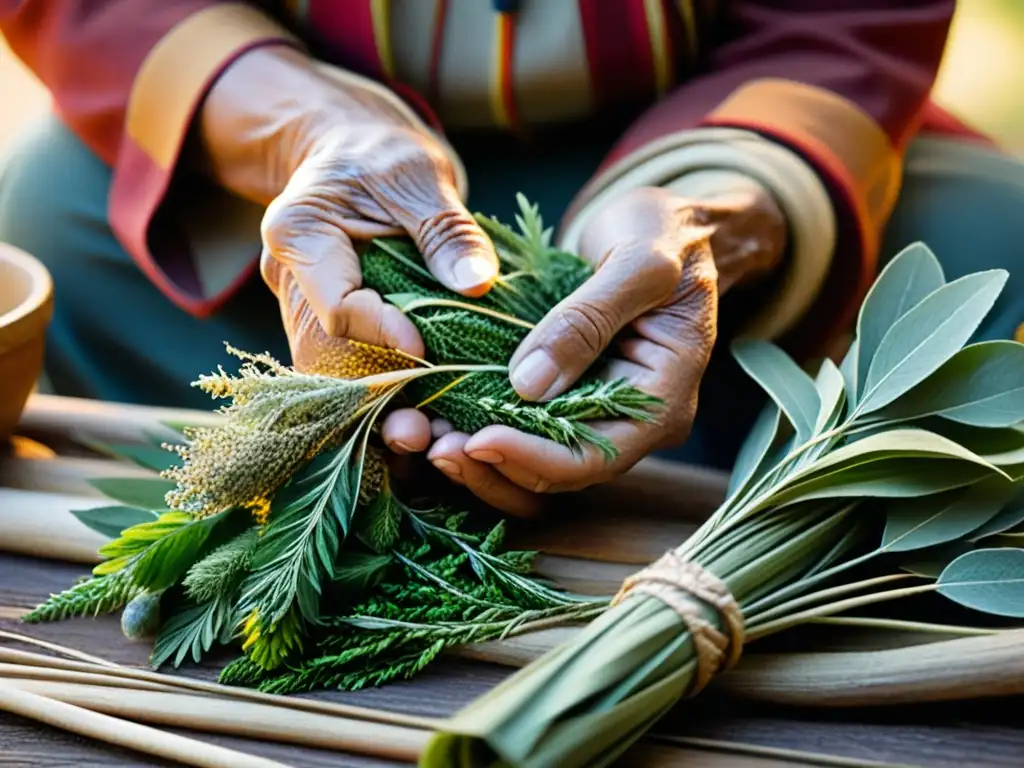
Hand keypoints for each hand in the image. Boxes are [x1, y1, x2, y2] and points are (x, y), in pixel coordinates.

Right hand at [199, 46, 496, 451]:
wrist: (350, 152)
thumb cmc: (381, 154)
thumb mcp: (417, 175)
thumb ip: (446, 229)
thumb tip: (477, 283)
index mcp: (299, 234)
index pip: (337, 305)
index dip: (382, 333)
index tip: (426, 348)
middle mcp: (289, 281)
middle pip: (326, 356)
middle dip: (375, 395)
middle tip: (422, 429)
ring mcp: (302, 309)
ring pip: (330, 375)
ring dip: (377, 409)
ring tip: (426, 439)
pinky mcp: (325, 327)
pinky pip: (346, 371)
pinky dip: (381, 397)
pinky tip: (421, 423)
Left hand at [424, 185, 785, 515]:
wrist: (668, 225)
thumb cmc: (665, 234)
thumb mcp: (638, 261)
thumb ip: (586, 320)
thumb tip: (528, 385)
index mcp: (665, 398)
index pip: (598, 453)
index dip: (535, 456)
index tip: (477, 439)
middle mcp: (636, 420)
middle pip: (565, 471)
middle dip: (501, 466)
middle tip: (438, 449)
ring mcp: (605, 410)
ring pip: (542, 461)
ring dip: (488, 459)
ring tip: (431, 443)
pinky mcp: (575, 394)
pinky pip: (531, 429)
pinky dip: (489, 428)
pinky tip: (444, 420)